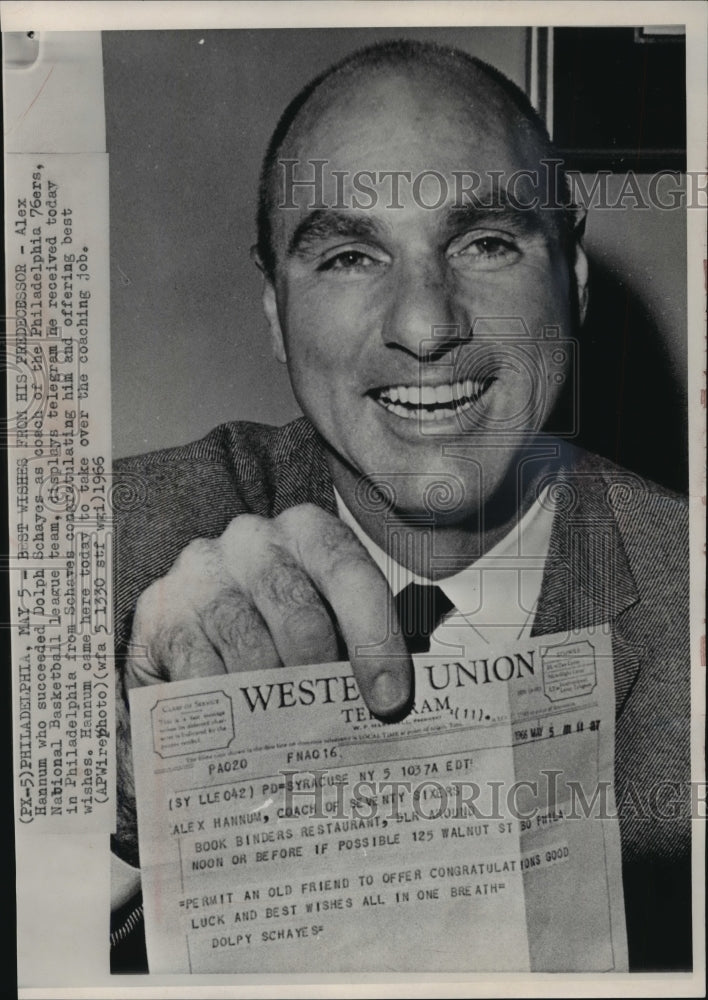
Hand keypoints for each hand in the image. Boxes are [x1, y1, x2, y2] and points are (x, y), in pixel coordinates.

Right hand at [115, 504, 411, 864]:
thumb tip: (399, 708)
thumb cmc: (276, 618)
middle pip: (300, 615)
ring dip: (273, 703)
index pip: (349, 572)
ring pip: (249, 649)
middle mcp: (252, 540)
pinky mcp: (161, 613)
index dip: (375, 638)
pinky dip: (224, 709)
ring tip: (291, 743)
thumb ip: (357, 641)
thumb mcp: (323, 610)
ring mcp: (202, 573)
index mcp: (306, 531)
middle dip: (323, 680)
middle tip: (336, 732)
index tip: (391, 700)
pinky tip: (239, 739)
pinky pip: (198, 671)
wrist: (193, 612)